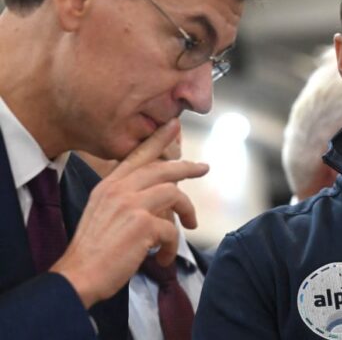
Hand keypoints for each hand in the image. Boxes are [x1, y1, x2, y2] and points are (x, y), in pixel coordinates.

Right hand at [50, 119, 207, 307]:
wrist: (78, 274)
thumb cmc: (92, 249)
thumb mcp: (101, 211)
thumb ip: (124, 197)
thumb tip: (154, 195)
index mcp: (109, 185)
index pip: (137, 155)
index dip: (158, 139)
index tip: (173, 125)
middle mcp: (120, 189)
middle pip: (162, 168)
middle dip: (186, 168)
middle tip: (203, 168)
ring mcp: (132, 204)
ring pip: (174, 194)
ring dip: (186, 212)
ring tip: (190, 225)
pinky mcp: (143, 224)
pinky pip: (171, 230)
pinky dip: (171, 246)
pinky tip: (163, 257)